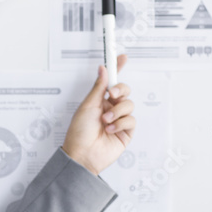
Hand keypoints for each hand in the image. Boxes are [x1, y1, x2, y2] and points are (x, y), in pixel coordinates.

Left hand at [61, 54, 134, 175]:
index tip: (122, 57)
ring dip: (117, 112)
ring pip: (129, 105)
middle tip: (113, 94)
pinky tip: (110, 130)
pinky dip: (120, 123)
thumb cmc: (79, 133)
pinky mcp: (126, 132)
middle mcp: (110, 109)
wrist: (82, 155)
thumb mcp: (87, 106)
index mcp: (99, 101)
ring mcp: (119, 120)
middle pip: (125, 91)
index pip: (111, 82)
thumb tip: (103, 69)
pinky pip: (131, 120)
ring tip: (105, 122)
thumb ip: (98, 88)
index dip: (117, 69)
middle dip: (121, 90)